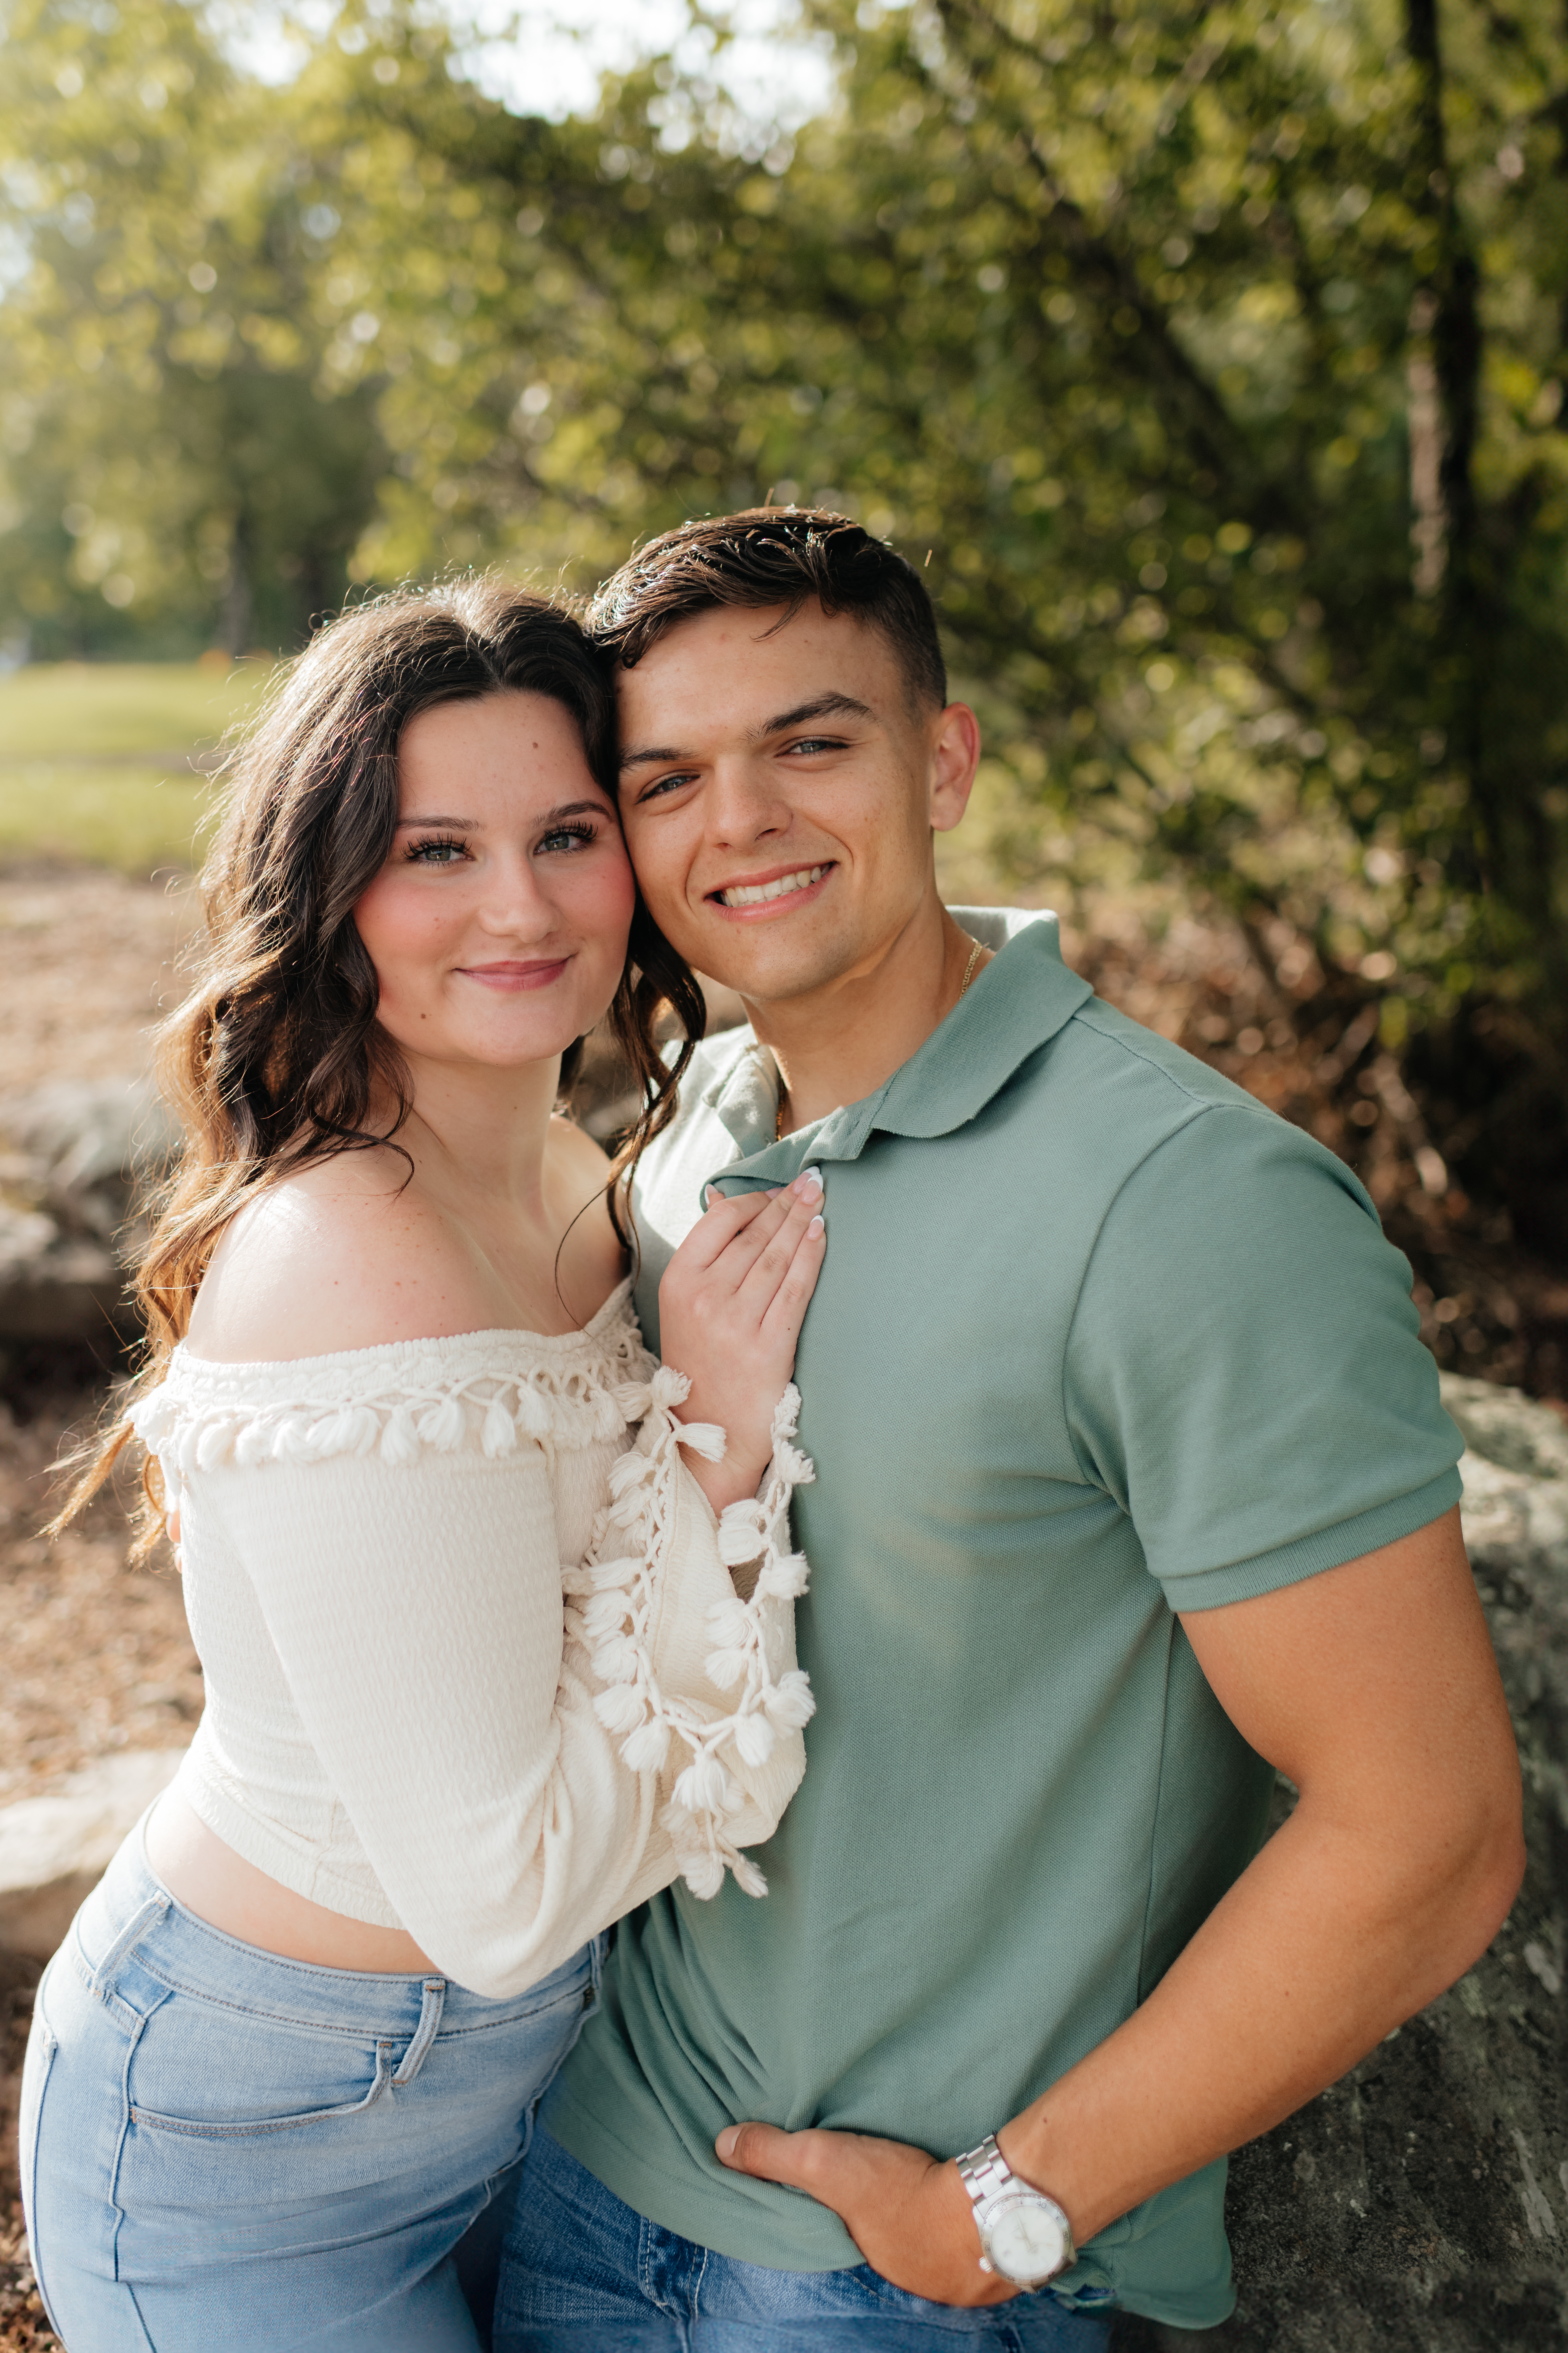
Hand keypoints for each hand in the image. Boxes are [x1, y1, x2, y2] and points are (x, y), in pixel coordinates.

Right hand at [658, 1170, 825, 1510]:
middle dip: (786, 1204)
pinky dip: (811, 1257)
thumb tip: (721, 1197)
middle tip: (811, 1181)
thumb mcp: (684, 1304)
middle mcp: (704, 1299)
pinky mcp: (768, 1346)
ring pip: (776, 1258)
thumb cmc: (700, 1362)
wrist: (711, 1432)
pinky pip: (795, 1289)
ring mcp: (736, 1323)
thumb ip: (704, 1253)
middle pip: (753, 1237)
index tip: (778, 1190)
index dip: (754, 1200)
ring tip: (819, 1199)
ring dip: (801, 1222)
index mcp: (678, 1283)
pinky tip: (821, 1234)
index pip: (719, 1222)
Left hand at [715, 2122, 1017, 2307]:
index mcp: (865, 2261)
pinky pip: (965, 2247)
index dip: (838, 2221)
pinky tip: (961, 2207)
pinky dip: (960, 2230)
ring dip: (925, 2228)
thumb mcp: (824, 2165)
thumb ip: (774, 2156)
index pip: (842, 2245)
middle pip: (886, 2249)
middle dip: (884, 2227)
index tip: (840, 2198)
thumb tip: (721, 2146)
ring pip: (928, 2251)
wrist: (991, 2206)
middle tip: (885, 2194)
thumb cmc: (903, 2191)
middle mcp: (907, 2280)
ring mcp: (950, 2278)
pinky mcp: (988, 2260)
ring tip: (923, 2198)